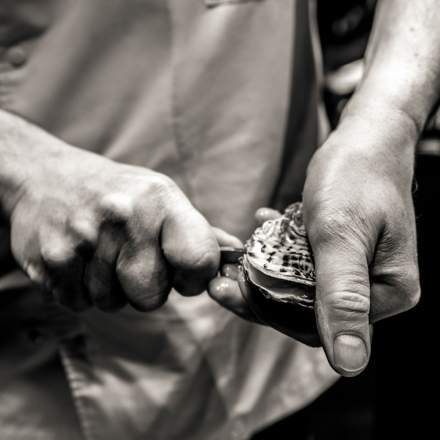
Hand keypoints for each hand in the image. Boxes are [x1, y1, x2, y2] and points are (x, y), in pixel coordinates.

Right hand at [7, 143, 219, 311]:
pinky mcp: (51, 260)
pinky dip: (80, 289)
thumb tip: (235, 255)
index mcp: (161, 201)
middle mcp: (123, 218)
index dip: (195, 277)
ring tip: (100, 252)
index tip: (183, 271)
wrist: (47, 175)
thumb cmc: (117, 193)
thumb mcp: (161, 198)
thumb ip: (198, 232)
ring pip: (113, 303)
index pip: (199, 260)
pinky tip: (77, 259)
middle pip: (152, 297)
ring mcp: (83, 240)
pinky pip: (79, 303)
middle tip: (131, 258)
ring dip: (110, 287)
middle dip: (146, 287)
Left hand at [209, 109, 420, 376]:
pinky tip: (261, 231)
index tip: (228, 294)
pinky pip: (305, 262)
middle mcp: (375, 287)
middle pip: (306, 308)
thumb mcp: (341, 235)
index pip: (320, 326)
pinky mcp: (342, 251)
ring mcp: (358, 269)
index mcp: (386, 292)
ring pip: (300, 285)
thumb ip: (343, 298)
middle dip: (260, 291)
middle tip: (220, 277)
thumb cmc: (356, 178)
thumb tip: (350, 365)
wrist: (366, 135)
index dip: (270, 313)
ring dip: (265, 270)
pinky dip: (280, 250)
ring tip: (233, 257)